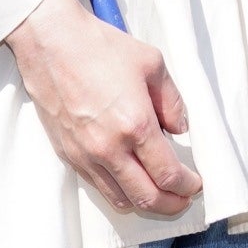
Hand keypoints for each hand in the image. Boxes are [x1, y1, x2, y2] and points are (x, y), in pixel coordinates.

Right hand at [7, 0, 203, 216]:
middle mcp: (109, 148)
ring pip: (120, 199)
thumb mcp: (152, 64)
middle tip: (183, 198)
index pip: (167, 174)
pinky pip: (98, 186)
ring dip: (145, 202)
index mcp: (135, 125)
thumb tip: (180, 129)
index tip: (195, 184)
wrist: (52, 44)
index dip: (186, 185)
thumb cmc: (100, 48)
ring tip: (159, 194)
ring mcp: (85, 155)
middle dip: (171, 204)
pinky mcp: (68, 154)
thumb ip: (172, 101)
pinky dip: (119, 192)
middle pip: (147, 197)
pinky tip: (129, 180)